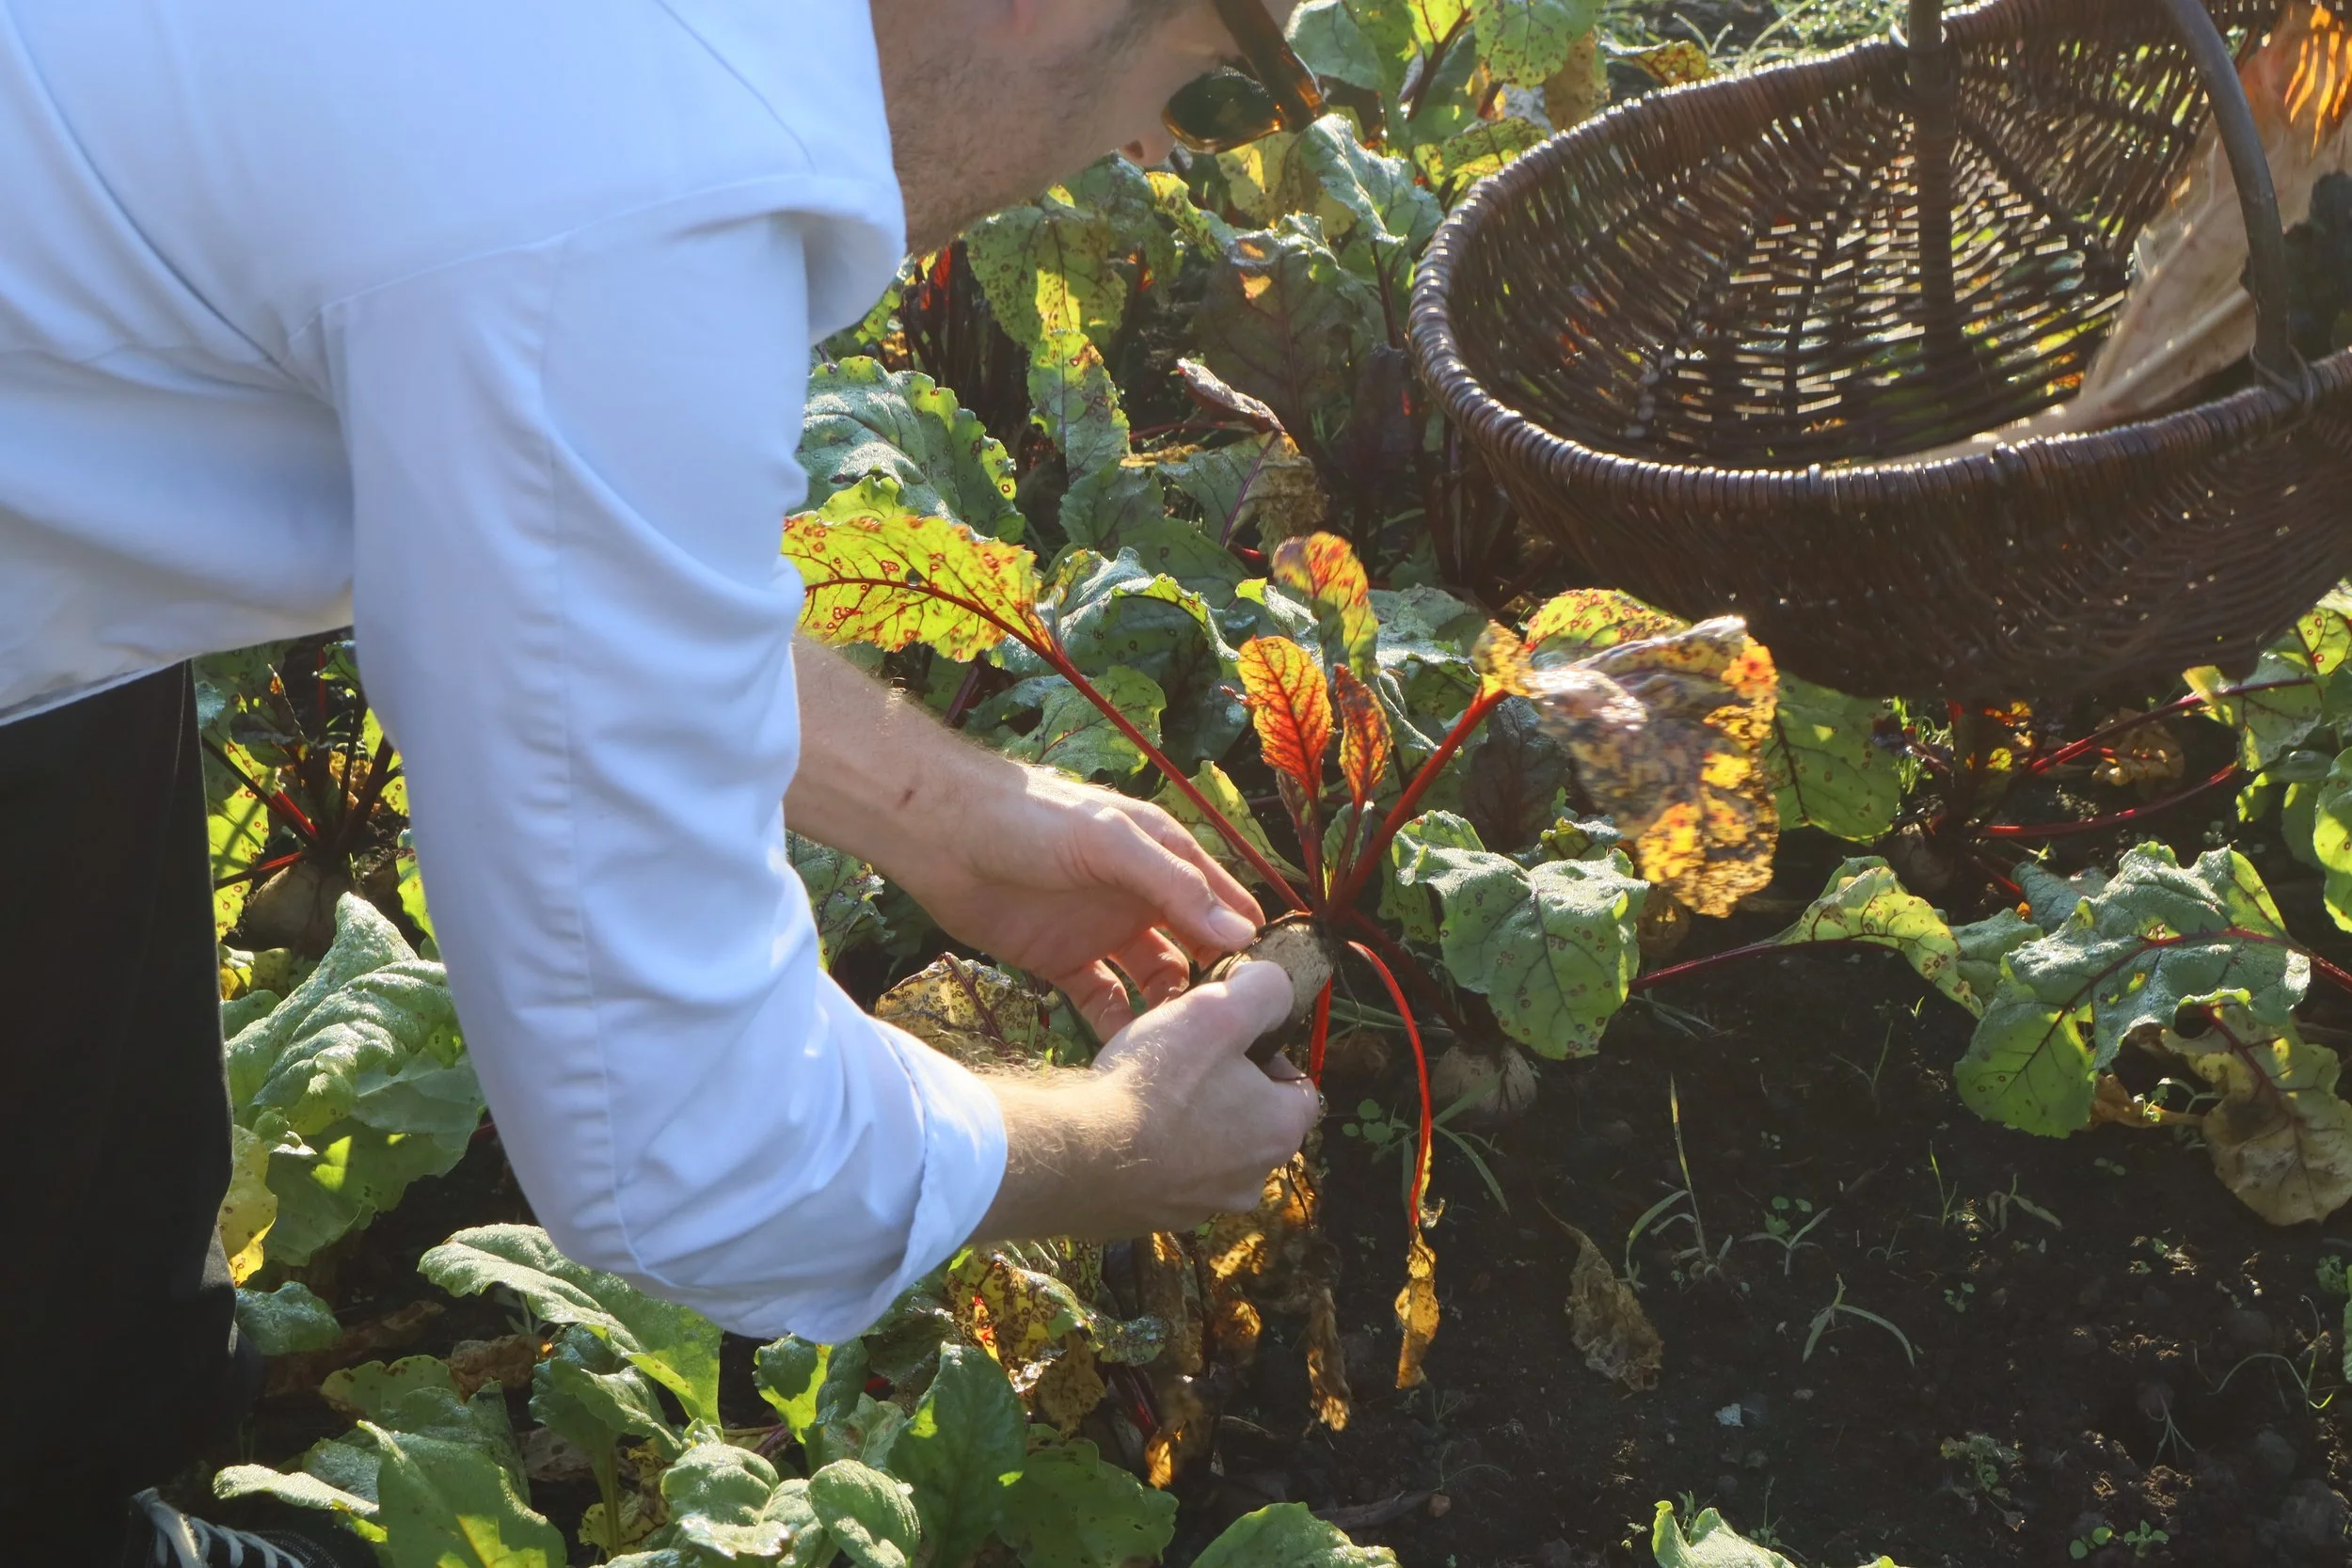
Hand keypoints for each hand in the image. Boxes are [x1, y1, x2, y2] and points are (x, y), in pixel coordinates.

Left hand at [895, 767, 1263, 1033]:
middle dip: (1213, 987)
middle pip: (1195, 950)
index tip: (1273, 993)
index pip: (1224, 904)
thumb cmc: (1031, 819)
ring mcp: (1102, 930)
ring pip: (1153, 981)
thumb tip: (1240, 932)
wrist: (942, 835)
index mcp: (1164, 857)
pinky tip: (1128, 1049)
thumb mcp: (1111, 842)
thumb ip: (1173, 885)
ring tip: (1178, 1048)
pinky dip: (1118, 1024)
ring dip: (1168, 1012)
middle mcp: (1140, 896)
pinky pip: (1103, 1001)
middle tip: (1228, 1036)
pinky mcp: (1063, 961)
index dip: (1249, 944)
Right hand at [974, 962, 1318, 1242]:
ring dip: (1187, 1124)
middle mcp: (1250, 1181)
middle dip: (1224, 1089)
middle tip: (1181, 1061)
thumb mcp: (1218, 1011)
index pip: (1299, 1088)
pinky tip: (1120, 1129)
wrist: (1074, 1157)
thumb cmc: (1153, 1084)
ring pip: (1208, 1152)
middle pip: (1251, 1121)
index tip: (1225, 1040)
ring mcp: (1202, 1208)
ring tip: (1146, 1093)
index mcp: (1280, 1134)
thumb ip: (1263, 991)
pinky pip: (1164, 1178)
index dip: (1266, 1054)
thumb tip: (1273, 987)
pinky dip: (1151, 1154)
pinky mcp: (1154, 1219)